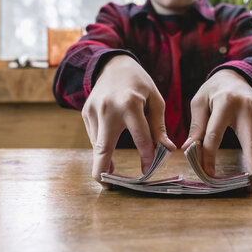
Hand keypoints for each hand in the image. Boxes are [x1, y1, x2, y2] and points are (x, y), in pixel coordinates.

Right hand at [82, 55, 175, 186]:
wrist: (113, 65)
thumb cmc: (139, 83)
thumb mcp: (155, 100)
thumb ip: (159, 126)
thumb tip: (166, 149)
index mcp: (130, 104)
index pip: (140, 139)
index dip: (147, 158)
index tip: (149, 171)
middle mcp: (108, 109)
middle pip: (103, 149)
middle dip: (103, 171)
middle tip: (108, 186)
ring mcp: (93, 111)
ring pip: (98, 145)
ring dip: (106, 158)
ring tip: (112, 168)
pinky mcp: (85, 113)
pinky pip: (94, 136)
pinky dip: (103, 144)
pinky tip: (109, 140)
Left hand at [181, 69, 251, 191]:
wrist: (235, 75)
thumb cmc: (213, 90)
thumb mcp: (199, 103)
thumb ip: (197, 126)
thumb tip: (188, 149)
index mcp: (226, 102)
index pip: (215, 135)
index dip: (209, 156)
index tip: (206, 173)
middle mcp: (247, 107)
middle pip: (251, 142)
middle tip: (250, 184)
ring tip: (247, 181)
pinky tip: (249, 165)